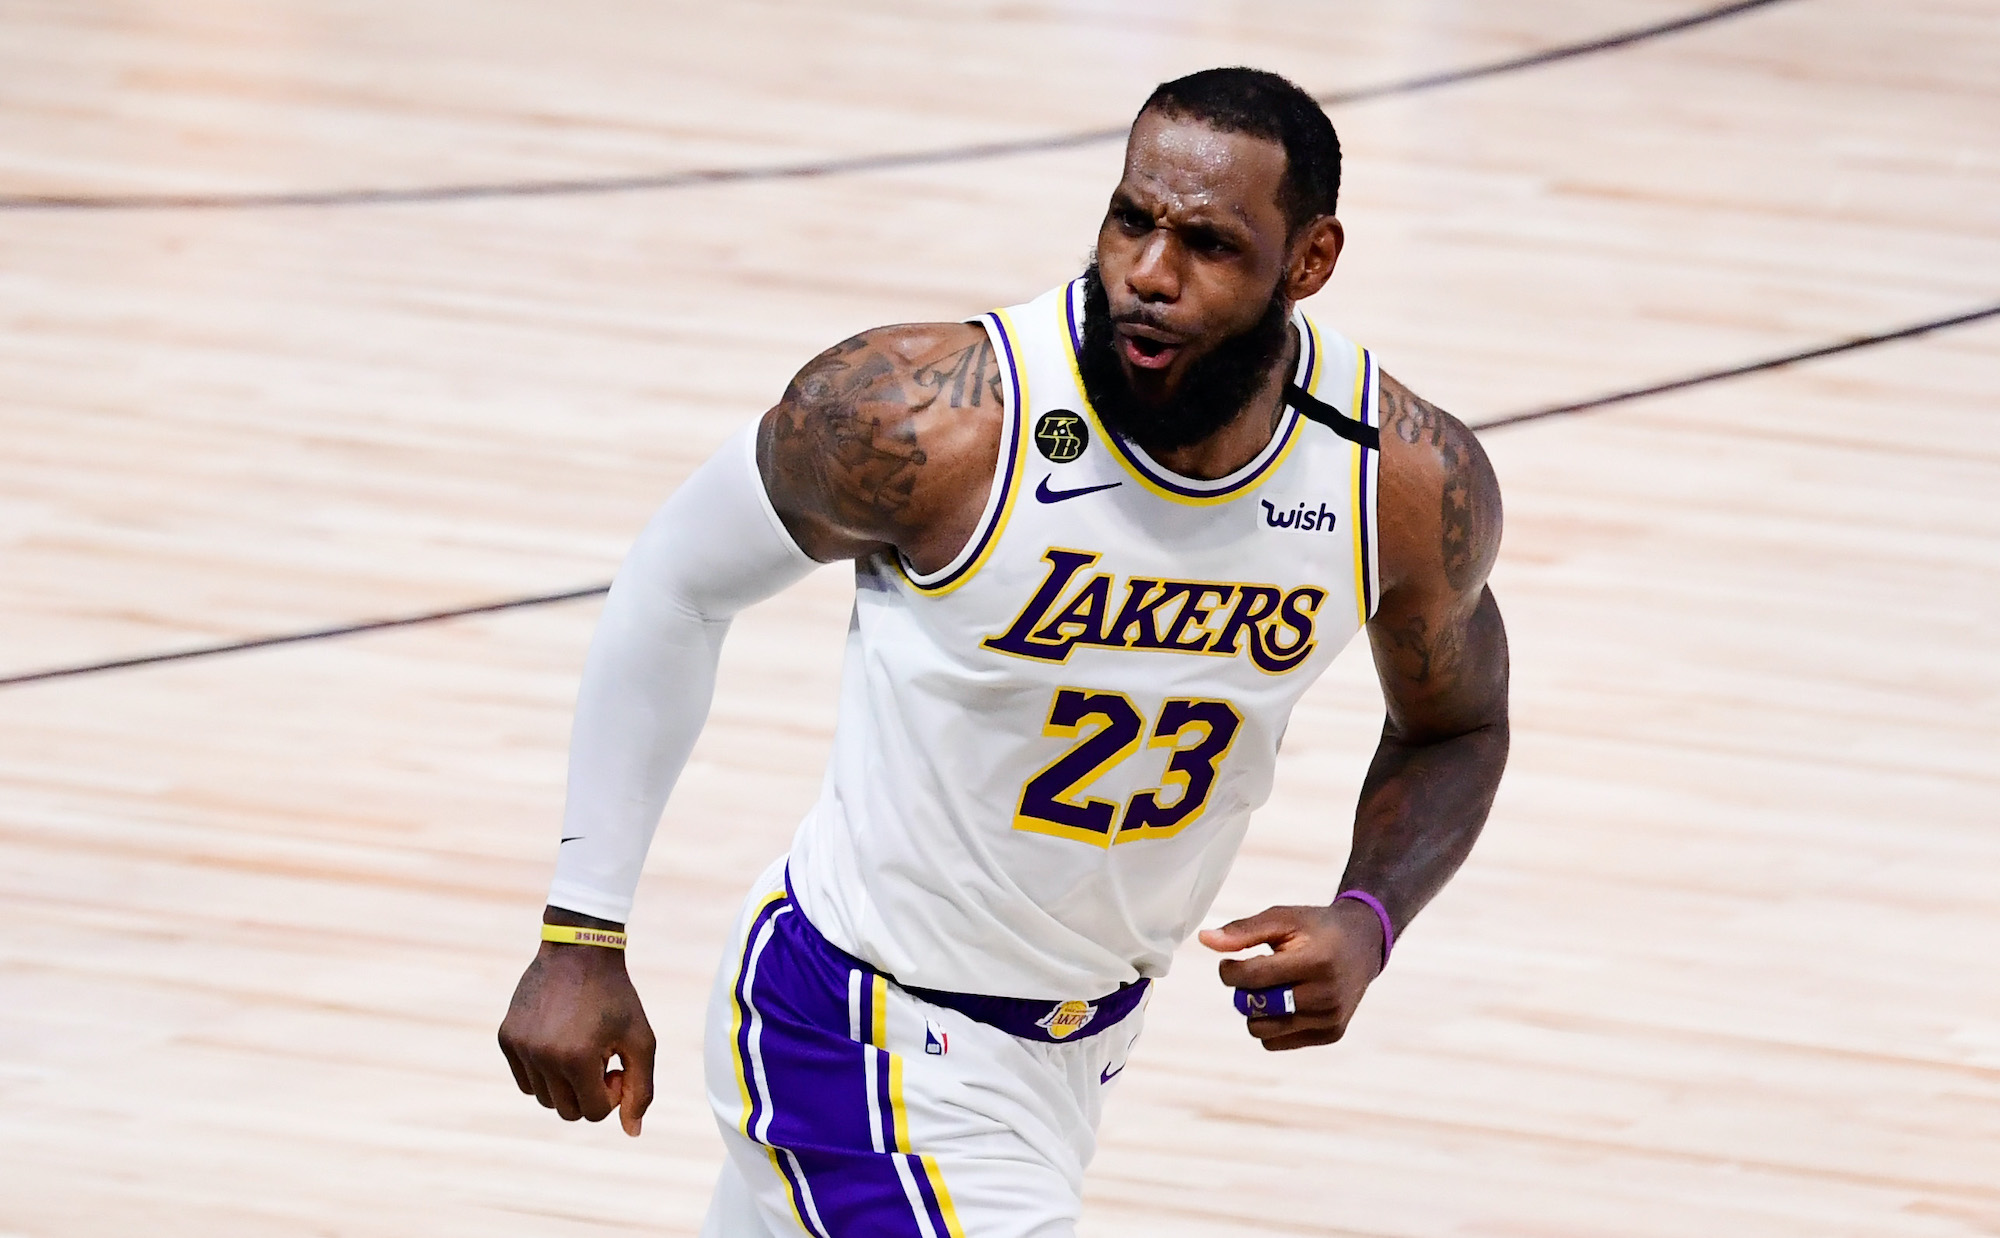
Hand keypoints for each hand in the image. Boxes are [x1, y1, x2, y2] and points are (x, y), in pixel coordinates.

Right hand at [497, 918, 656, 1135]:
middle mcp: (542, 1056)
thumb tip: (632, 1132)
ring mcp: (520, 1047)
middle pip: (566, 1111)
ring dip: (565, 1084)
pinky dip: (543, 1072)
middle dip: (588, 1094)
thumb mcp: (641, 1040)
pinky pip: (525, 1079)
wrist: (579, 951)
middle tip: (601, 1060)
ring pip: (543, 1098)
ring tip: (580, 1050)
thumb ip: (641, 1089)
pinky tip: (560, 1042)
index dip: (612, 1094)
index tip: (617, 1064)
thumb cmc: (616, 997)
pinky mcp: (506, 1037)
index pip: (594, 1112)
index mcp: (577, 1058)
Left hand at [1198, 900, 1384, 1050]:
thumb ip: (1242, 931)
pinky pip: (1277, 1043)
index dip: (1228, 971)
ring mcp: (1331, 1018)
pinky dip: (1273, 1025)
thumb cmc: (1315, 928)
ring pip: (1262, 1031)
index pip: (1252, 978)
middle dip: (1244, 991)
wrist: (1363, 943)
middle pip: (1255, 1007)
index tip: (1229, 962)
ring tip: (1272, 988)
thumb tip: (1204, 939)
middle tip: (1256, 973)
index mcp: (1315, 961)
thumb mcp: (1281, 918)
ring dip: (1257, 1011)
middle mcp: (1326, 994)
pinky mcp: (1332, 1034)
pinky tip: (1288, 1002)